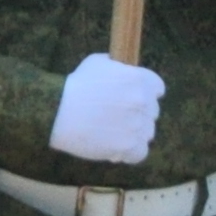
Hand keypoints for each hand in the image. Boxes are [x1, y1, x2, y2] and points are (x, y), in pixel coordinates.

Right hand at [48, 52, 163, 166]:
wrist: (58, 111)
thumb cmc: (75, 85)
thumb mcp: (97, 63)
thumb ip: (117, 67)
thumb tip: (123, 69)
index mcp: (138, 79)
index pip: (157, 88)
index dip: (146, 93)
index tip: (134, 98)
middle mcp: (142, 102)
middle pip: (152, 112)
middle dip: (138, 114)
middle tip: (118, 116)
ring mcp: (137, 125)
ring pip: (147, 133)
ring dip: (134, 133)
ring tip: (113, 133)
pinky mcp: (129, 147)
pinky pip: (140, 153)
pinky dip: (129, 152)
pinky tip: (116, 148)